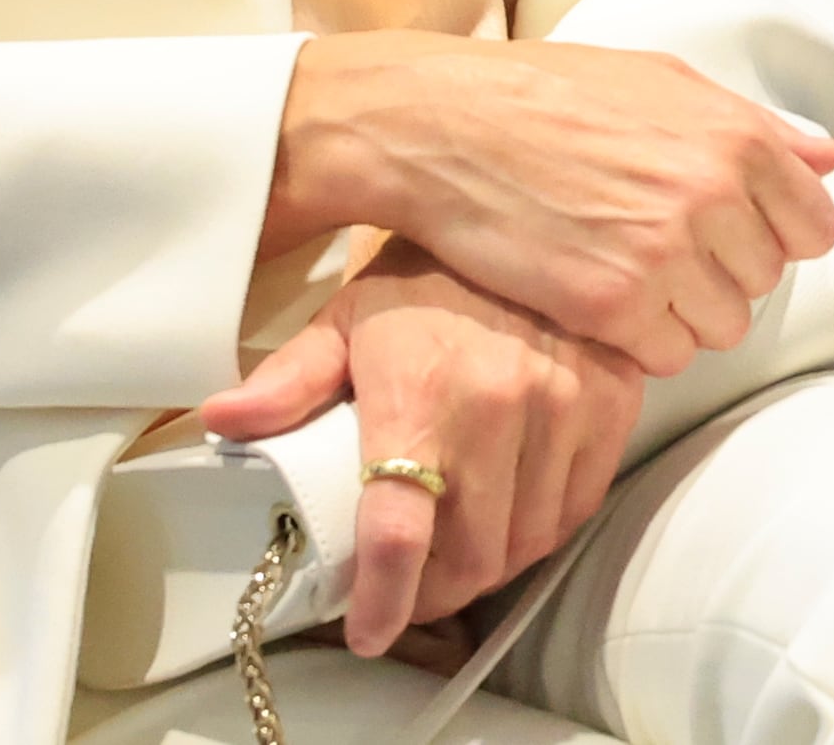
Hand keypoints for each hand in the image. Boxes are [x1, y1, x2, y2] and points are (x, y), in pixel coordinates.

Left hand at [201, 250, 647, 657]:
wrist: (531, 204)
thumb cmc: (428, 271)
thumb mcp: (348, 317)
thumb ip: (289, 381)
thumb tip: (219, 420)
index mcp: (422, 394)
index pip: (401, 533)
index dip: (384, 601)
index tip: (368, 631)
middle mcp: (501, 407)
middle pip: (472, 556)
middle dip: (435, 591)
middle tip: (409, 588)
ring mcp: (567, 406)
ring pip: (529, 540)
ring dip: (490, 566)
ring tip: (458, 556)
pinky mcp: (614, 401)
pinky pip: (578, 504)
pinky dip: (543, 528)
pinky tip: (513, 517)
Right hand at [267, 31, 833, 378]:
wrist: (445, 125)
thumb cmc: (550, 92)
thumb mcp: (663, 81)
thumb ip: (754, 127)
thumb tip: (826, 158)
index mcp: (738, 140)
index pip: (814, 227)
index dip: (775, 234)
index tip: (733, 231)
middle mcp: (715, 199)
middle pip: (763, 281)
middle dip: (720, 271)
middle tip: (658, 246)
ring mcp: (666, 258)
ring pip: (720, 327)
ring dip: (683, 314)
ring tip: (629, 274)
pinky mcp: (613, 308)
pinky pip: (664, 357)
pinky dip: (638, 342)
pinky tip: (599, 300)